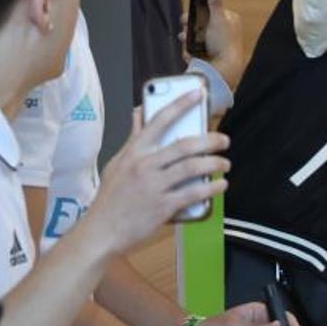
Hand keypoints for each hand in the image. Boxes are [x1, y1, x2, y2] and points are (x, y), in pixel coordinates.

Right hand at [91, 91, 230, 254]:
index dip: (181, 104)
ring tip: (225, 164)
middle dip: (210, 140)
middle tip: (224, 140)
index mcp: (134, 152)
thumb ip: (133, 137)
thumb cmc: (110, 197)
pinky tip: (220, 185)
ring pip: (192, 167)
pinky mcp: (163, 207)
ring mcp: (154, 186)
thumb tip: (139, 111)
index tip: (198, 93)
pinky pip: (193, 193)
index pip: (160, 120)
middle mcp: (145, 165)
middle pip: (185, 145)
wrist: (101, 231)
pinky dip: (211, 188)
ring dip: (215, 164)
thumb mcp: (117, 162)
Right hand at [182, 0, 244, 92]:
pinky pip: (195, 49)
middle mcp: (222, 31)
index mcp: (228, 20)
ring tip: (186, 42)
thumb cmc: (225, 44)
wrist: (223, 70)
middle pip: (199, 24)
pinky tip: (191, 53)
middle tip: (184, 29)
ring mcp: (215, 43)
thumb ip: (215, 3)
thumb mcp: (218, 20)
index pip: (208, 11)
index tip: (187, 16)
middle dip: (189, 28)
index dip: (196, 13)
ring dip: (187, 40)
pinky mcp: (209, 54)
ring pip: (194, 38)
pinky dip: (190, 51)